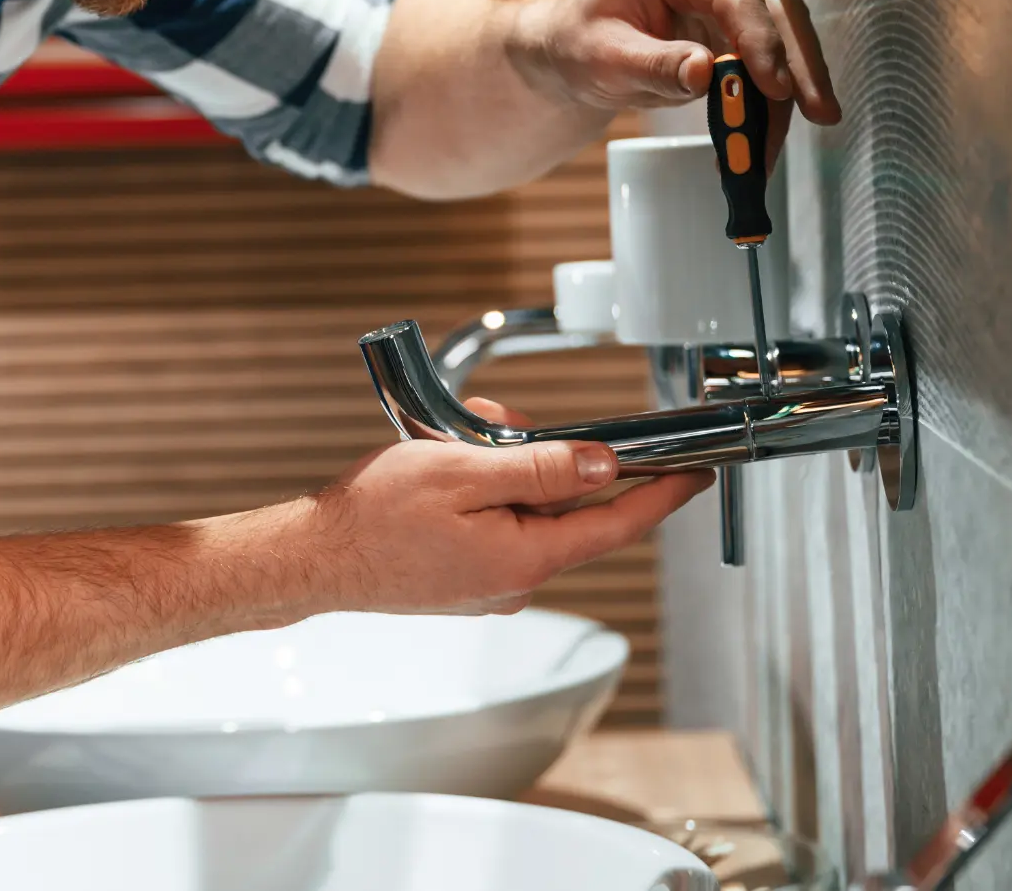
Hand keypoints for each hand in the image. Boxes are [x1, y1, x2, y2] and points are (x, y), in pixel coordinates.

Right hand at [302, 401, 710, 616]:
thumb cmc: (373, 518)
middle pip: (561, 506)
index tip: (696, 476)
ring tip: (447, 446)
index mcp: (527, 557)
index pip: (618, 524)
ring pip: (522, 509)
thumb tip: (603, 467)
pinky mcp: (465, 580)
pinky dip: (477, 491)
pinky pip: (493, 524)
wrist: (315, 559)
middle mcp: (517, 581)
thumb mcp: (463, 473)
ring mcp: (490, 584)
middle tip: (491, 427)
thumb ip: (542, 469)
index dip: (663, 496)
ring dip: (497, 470)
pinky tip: (439, 473)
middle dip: (539, 457)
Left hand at [516, 0, 841, 161]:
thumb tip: (705, 74)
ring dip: (794, 90)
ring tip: (792, 138)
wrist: (576, 48)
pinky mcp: (739, 31)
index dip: (760, 41)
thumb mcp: (604, 59)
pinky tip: (767, 139)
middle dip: (799, 65)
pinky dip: (772, 103)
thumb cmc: (582, 42)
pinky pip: (769, 64)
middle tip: (820, 113)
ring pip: (784, 38)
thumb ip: (654, 66)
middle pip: (775, 12)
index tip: (774, 88)